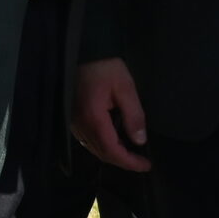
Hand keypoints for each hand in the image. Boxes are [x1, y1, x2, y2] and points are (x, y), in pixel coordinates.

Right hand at [73, 56, 151, 171]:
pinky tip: (115, 140)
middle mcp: (80, 126)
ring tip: (131, 154)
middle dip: (122, 161)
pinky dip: (102, 145)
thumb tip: (140, 141)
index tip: (145, 166)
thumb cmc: (104, 66)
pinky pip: (87, 140)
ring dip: (112, 154)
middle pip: (101, 153)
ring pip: (93, 148)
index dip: (129, 162)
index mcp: (94, 119)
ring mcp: (74, 123)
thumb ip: (133, 115)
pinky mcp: (72, 118)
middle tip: (141, 162)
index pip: (112, 150)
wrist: (83, 51)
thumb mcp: (125, 87)